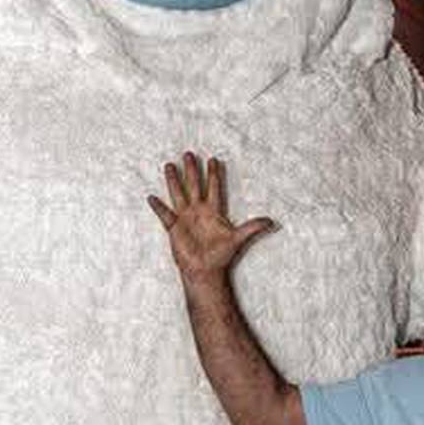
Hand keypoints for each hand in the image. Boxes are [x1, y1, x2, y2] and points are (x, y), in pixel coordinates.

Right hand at [148, 153, 274, 284]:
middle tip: (189, 153)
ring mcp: (185, 218)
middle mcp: (198, 211)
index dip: (214, 174)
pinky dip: (158, 207)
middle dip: (192, 170)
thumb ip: (254, 227)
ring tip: (169, 165)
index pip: (214, 187)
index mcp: (213, 211)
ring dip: (174, 180)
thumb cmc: (221, 256)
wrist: (206, 271)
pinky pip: (164, 214)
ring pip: (178, 194)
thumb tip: (272, 222)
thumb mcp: (239, 238)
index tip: (213, 159)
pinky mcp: (174, 228)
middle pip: (194, 185)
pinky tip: (151, 197)